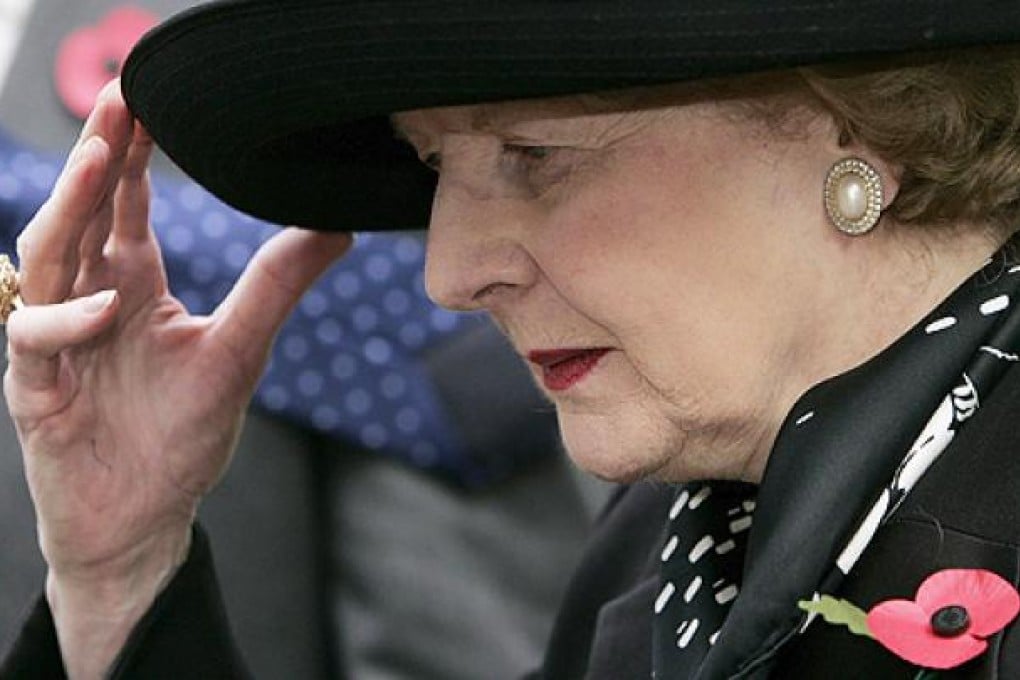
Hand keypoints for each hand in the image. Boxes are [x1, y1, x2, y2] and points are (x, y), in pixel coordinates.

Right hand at [3, 81, 351, 676]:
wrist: (142, 516)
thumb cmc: (181, 436)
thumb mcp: (240, 352)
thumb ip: (277, 288)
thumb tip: (335, 225)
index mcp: (129, 287)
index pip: (122, 206)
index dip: (130, 153)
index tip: (146, 98)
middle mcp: (87, 303)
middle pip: (80, 214)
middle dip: (95, 155)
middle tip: (119, 97)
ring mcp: (55, 342)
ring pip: (46, 261)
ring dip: (69, 209)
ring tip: (99, 158)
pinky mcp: (37, 389)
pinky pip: (38, 342)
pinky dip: (67, 323)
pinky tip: (107, 308)